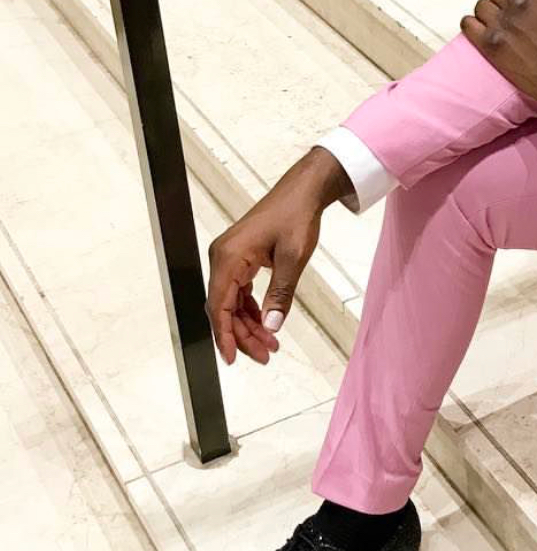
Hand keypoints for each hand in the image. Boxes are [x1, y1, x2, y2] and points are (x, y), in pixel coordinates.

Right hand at [206, 149, 348, 365]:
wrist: (303, 192)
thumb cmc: (296, 217)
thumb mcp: (292, 259)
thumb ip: (280, 294)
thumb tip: (271, 325)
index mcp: (229, 257)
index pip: (218, 306)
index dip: (224, 335)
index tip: (233, 358)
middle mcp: (223, 257)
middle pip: (224, 308)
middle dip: (243, 334)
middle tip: (266, 355)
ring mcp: (230, 258)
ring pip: (232, 303)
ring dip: (249, 325)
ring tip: (270, 345)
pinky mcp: (240, 259)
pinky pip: (239, 292)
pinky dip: (251, 310)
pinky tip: (266, 323)